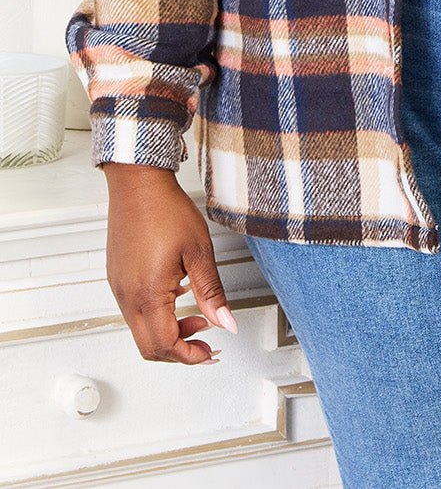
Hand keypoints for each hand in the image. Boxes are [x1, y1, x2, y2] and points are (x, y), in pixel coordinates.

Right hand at [104, 164, 237, 364]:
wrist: (138, 183)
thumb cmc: (165, 209)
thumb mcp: (199, 252)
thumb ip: (212, 293)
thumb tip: (226, 324)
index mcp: (148, 295)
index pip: (166, 346)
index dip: (190, 356)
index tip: (209, 353)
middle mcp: (127, 297)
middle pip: (150, 347)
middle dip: (180, 350)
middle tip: (205, 341)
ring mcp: (119, 287)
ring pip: (140, 331)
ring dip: (169, 332)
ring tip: (196, 315)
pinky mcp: (117, 277)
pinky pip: (133, 311)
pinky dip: (156, 315)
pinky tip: (176, 295)